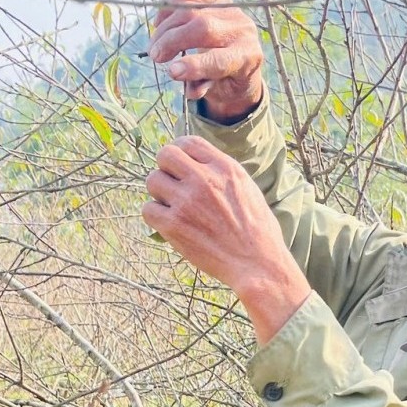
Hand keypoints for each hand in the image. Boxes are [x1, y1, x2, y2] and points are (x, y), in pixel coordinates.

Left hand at [142, 136, 310, 343]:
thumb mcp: (248, 190)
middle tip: (173, 184)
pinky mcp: (174, 225)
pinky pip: (148, 210)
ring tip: (173, 206)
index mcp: (225, 168)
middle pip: (165, 154)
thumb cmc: (258, 231)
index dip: (181, 151)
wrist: (257, 264)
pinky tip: (170, 224)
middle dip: (165, 167)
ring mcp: (187, 202)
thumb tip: (199, 165)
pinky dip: (156, 216)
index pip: (189, 142)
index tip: (181, 164)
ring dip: (159, 193)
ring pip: (152, 180)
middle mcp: (204, 180)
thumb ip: (222, 173)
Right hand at [147, 0, 263, 123]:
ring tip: (154, 45)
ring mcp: (232, 10)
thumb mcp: (220, 90)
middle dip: (173, 41)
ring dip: (166, 27)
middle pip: (204, 28)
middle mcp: (243, 30)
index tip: (171, 72)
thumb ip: (202, 86)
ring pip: (192, 9)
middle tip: (155, 56)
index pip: (220, 61)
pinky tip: (159, 23)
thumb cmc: (228, 79)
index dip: (194, 66)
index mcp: (246, 57)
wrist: (243, 56)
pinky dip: (169, 7)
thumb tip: (180, 80)